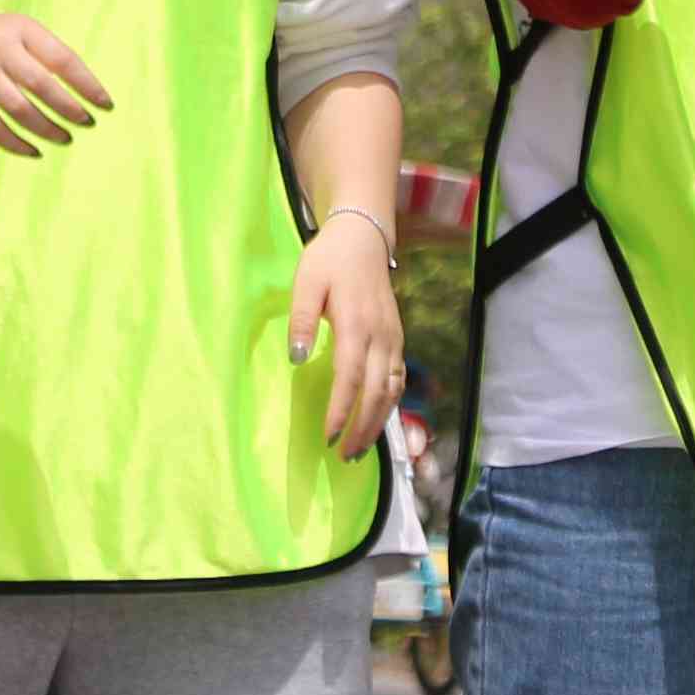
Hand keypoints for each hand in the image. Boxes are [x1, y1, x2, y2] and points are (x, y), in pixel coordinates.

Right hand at [0, 10, 111, 155]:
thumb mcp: (16, 31)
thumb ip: (45, 52)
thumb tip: (85, 90)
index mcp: (20, 29)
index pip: (62, 58)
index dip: (87, 84)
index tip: (105, 105)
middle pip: (41, 86)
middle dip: (69, 109)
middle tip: (87, 124)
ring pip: (19, 110)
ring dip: (46, 129)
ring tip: (66, 139)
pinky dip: (15, 143)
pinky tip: (34, 152)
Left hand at [292, 205, 402, 456]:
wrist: (364, 238)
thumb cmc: (329, 260)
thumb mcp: (306, 282)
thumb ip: (301, 320)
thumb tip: (297, 358)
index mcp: (356, 324)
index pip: (350, 378)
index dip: (341, 410)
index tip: (329, 436)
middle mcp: (381, 336)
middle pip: (376, 392)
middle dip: (362, 427)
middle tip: (345, 456)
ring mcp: (393, 338)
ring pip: (392, 390)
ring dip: (378, 421)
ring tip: (360, 448)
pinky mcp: (397, 338)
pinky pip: (398, 378)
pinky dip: (390, 403)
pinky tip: (378, 419)